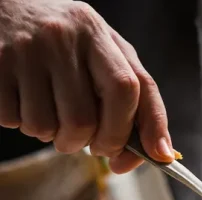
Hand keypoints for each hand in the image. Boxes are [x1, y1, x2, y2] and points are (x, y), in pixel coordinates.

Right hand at [0, 0, 172, 172]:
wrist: (1, 5)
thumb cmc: (60, 39)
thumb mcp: (99, 48)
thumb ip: (131, 92)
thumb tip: (159, 151)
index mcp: (96, 34)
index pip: (131, 87)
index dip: (146, 127)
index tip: (157, 156)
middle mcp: (62, 38)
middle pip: (86, 120)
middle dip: (91, 143)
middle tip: (86, 141)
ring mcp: (25, 51)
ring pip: (47, 127)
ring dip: (51, 135)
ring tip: (48, 111)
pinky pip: (14, 120)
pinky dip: (20, 123)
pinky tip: (21, 99)